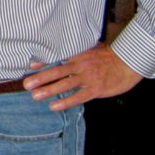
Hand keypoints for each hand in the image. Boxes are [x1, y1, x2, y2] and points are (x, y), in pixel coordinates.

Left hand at [23, 43, 142, 110]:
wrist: (128, 62)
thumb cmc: (106, 55)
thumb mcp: (89, 47)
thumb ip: (73, 50)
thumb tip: (55, 52)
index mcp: (77, 54)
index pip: (57, 57)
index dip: (43, 62)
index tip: (29, 66)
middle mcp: (80, 65)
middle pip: (57, 71)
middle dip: (40, 78)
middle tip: (26, 84)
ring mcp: (88, 78)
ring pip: (65, 84)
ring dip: (49, 90)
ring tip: (35, 96)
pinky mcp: (95, 89)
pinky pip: (78, 96)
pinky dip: (66, 102)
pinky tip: (54, 106)